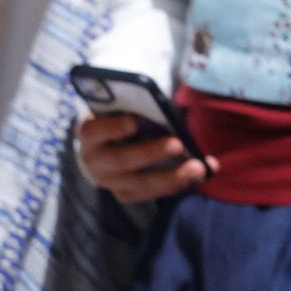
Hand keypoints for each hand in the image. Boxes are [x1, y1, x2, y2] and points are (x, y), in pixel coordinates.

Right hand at [76, 114, 215, 203]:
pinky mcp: (125, 193)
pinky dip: (177, 184)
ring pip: (140, 183)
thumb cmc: (120, 116)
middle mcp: (95, 161)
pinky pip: (151, 192)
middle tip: (177, 144)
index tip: (134, 122)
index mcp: (91, 133)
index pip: (94, 130)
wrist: (104, 147)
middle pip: (121, 160)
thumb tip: (175, 97)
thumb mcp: (123, 106)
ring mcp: (110, 181)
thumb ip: (142, 102)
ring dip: (171, 176)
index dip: (112, 127)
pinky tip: (200, 174)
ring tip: (198, 168)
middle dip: (151, 153)